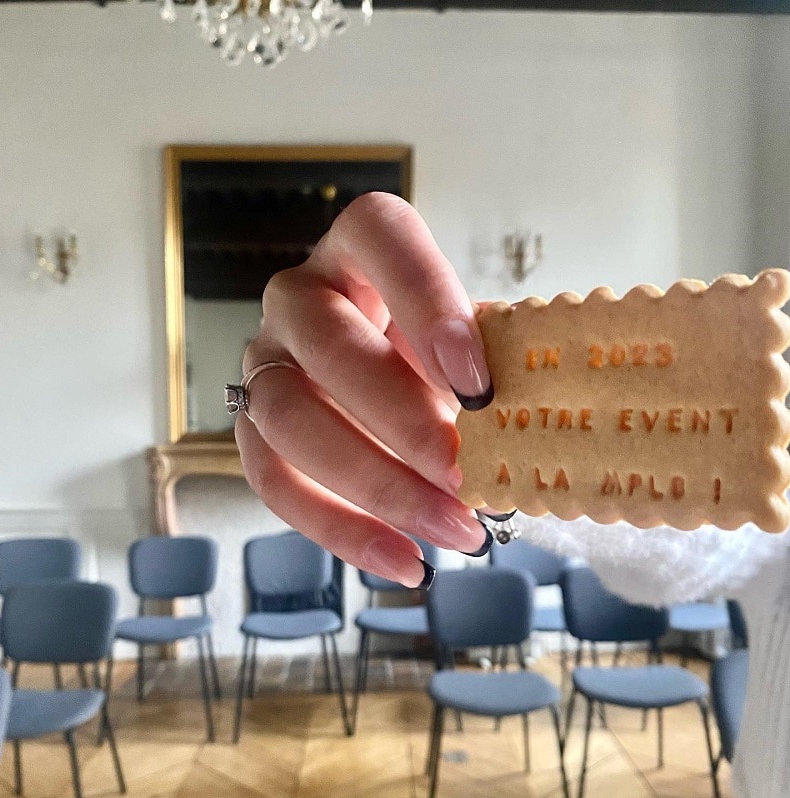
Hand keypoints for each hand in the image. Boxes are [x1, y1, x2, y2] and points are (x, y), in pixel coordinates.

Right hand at [235, 192, 493, 587]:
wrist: (388, 374)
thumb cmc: (443, 349)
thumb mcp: (477, 337)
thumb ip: (502, 358)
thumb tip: (545, 418)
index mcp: (361, 244)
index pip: (379, 237)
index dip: (427, 302)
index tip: (478, 382)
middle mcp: (299, 295)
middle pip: (329, 346)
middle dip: (402, 421)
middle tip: (465, 475)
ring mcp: (265, 360)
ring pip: (289, 418)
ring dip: (376, 484)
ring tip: (455, 530)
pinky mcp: (253, 427)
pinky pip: (272, 479)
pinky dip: (339, 529)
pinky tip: (407, 560)